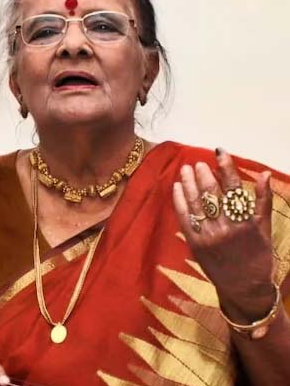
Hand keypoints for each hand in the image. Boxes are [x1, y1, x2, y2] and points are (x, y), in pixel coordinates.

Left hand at [172, 149, 275, 322]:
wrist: (244, 288)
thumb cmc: (258, 257)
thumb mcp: (265, 229)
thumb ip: (263, 200)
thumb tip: (263, 173)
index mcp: (246, 222)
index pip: (234, 188)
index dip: (226, 168)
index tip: (220, 152)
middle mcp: (227, 228)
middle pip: (212, 194)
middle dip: (204, 174)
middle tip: (198, 162)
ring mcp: (209, 237)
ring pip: (197, 204)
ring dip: (189, 183)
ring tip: (185, 169)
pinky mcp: (195, 244)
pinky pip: (185, 218)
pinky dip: (179, 200)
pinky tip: (176, 187)